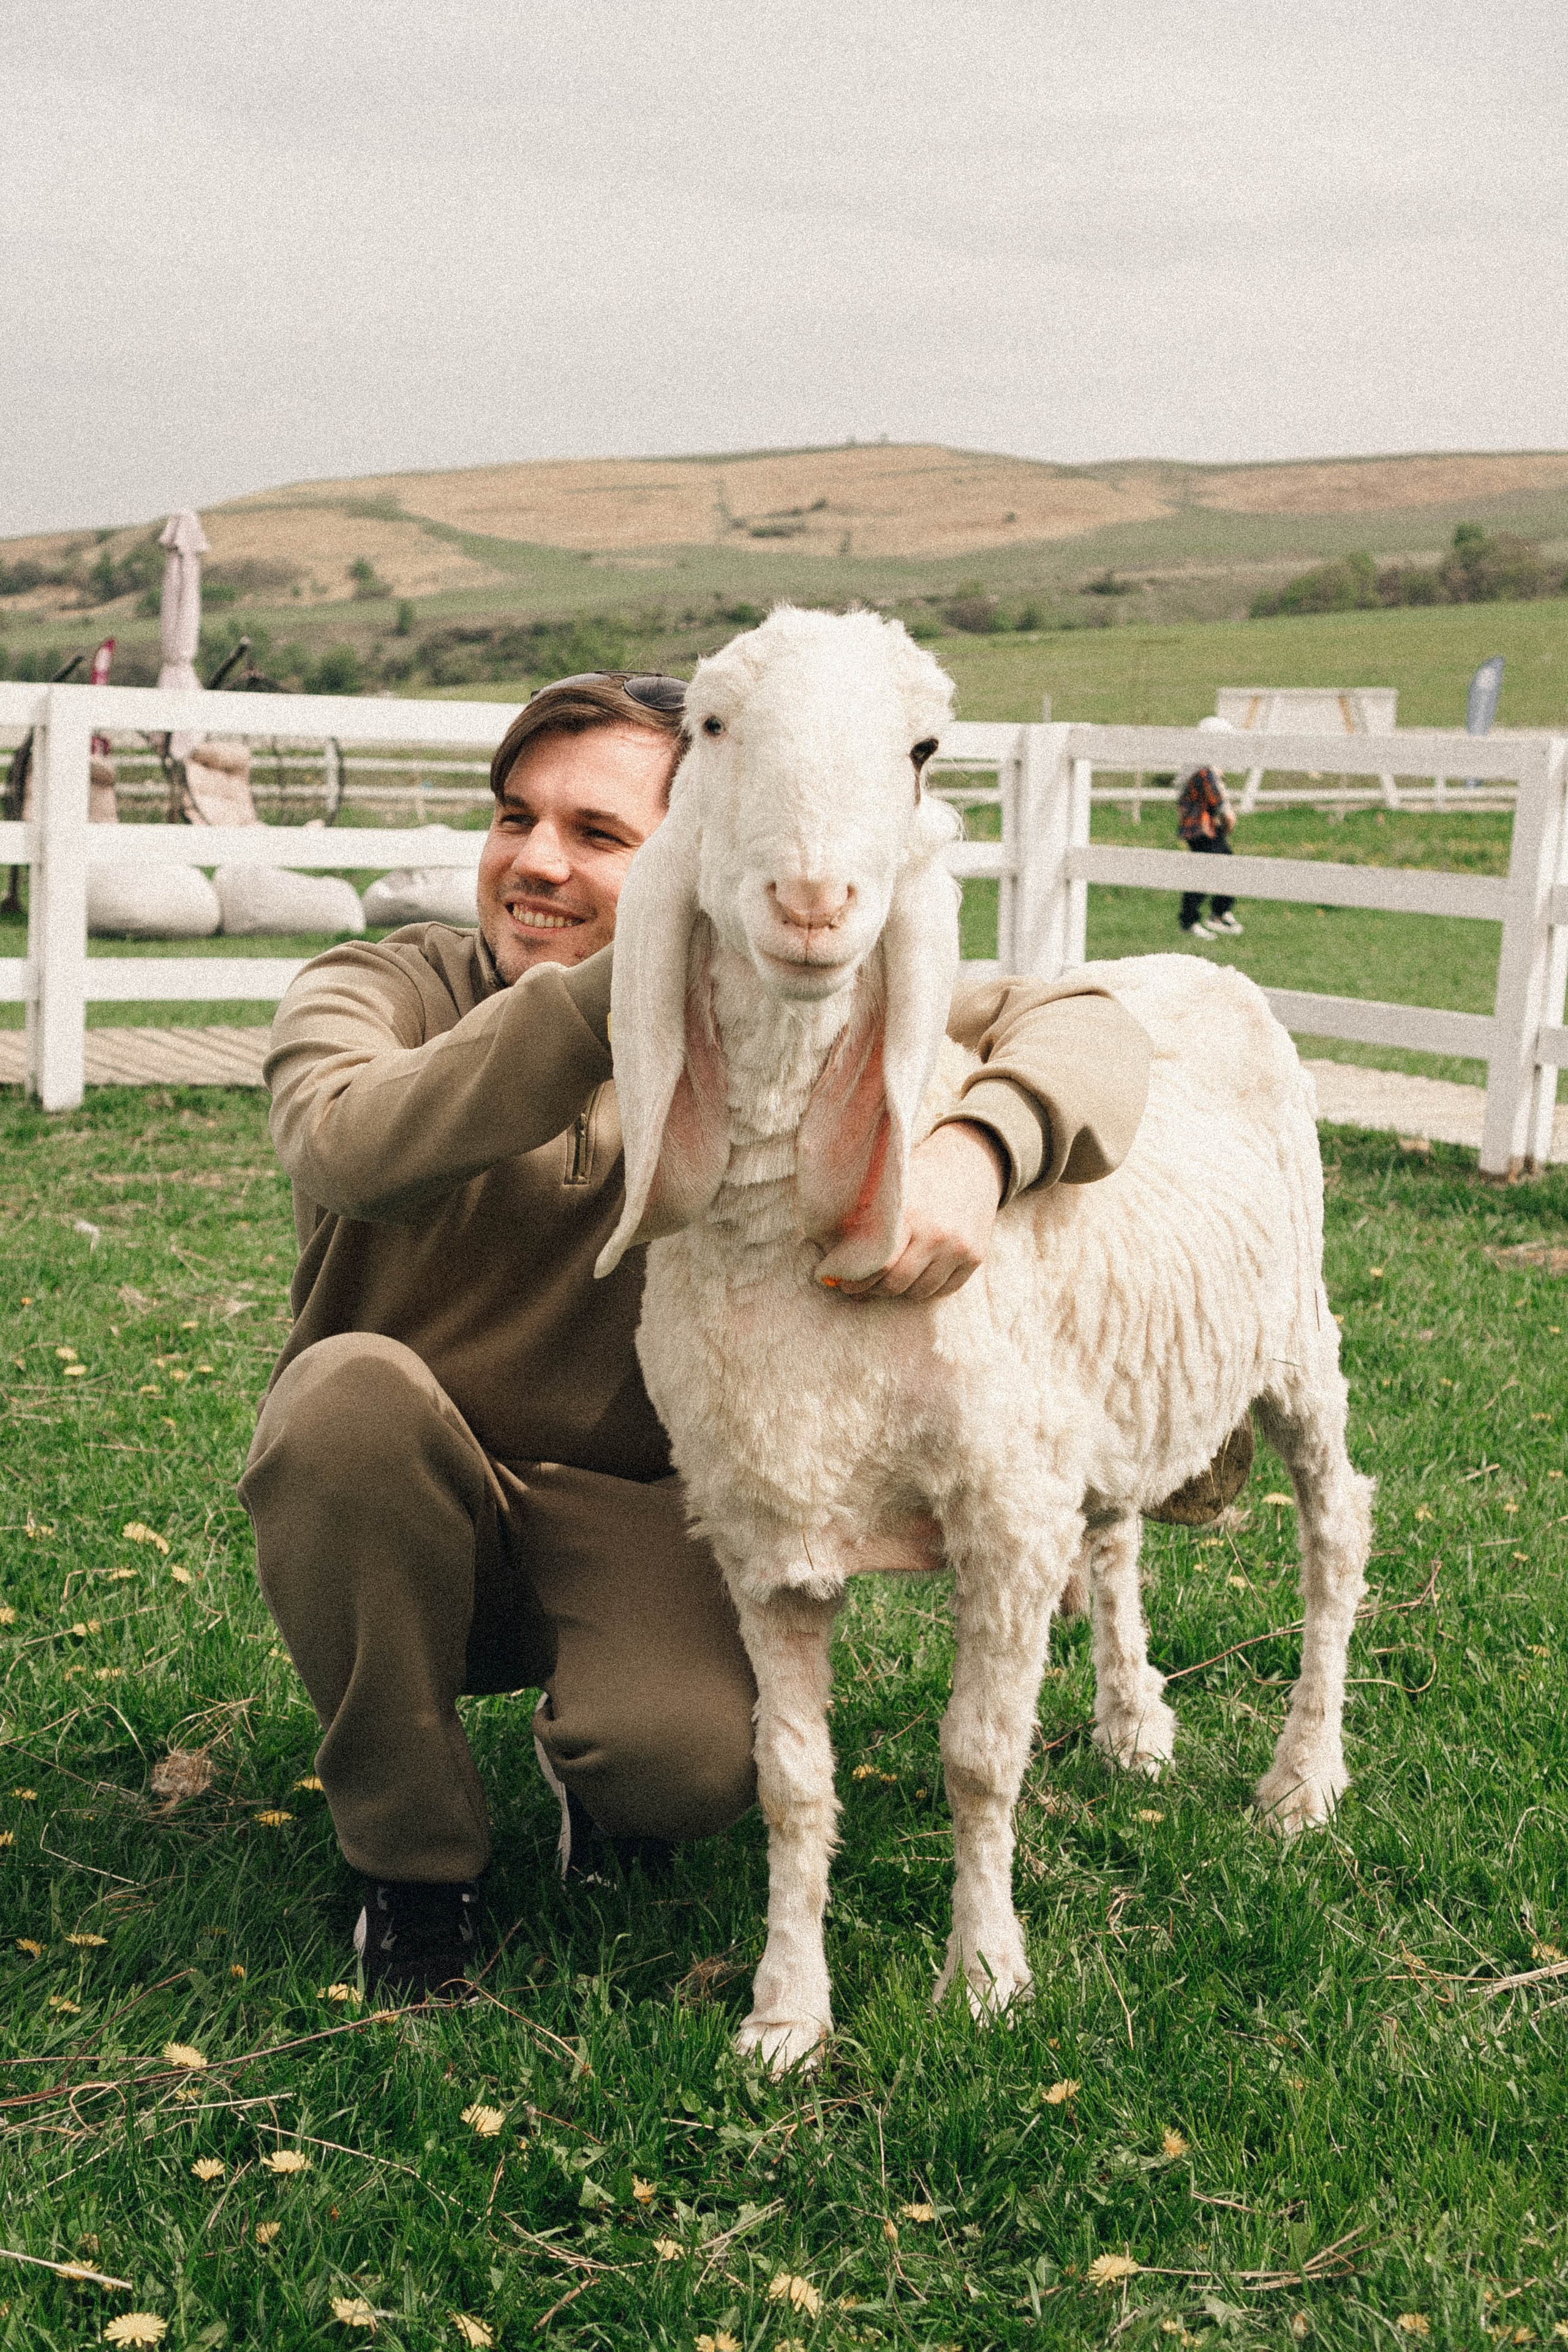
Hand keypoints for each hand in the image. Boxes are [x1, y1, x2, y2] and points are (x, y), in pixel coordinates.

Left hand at [817, 1120, 1005, 1301]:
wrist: (971, 1161)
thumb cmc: (919, 1174)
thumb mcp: (890, 1187)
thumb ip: (864, 1217)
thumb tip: (831, 1254)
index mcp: (909, 1213)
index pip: (878, 1264)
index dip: (855, 1279)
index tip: (841, 1281)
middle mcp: (936, 1233)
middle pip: (896, 1284)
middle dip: (872, 1290)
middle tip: (858, 1288)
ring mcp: (959, 1247)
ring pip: (920, 1292)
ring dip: (899, 1291)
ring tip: (885, 1281)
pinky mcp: (975, 1256)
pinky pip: (945, 1290)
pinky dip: (926, 1288)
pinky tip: (914, 1277)